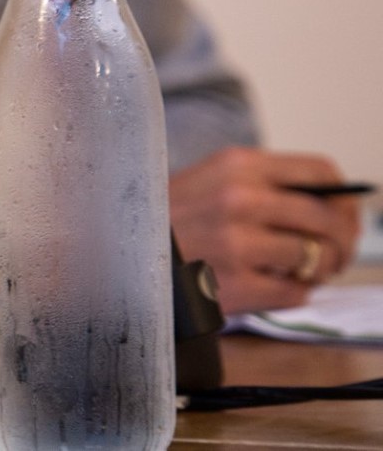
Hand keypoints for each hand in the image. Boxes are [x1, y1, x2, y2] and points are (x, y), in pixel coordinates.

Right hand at [169, 147, 362, 313]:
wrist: (116, 251)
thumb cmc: (168, 217)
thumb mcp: (210, 180)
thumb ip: (263, 184)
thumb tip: (332, 204)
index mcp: (237, 164)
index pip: (320, 172)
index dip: (342, 197)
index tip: (341, 214)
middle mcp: (240, 199)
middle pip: (328, 219)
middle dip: (341, 242)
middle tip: (331, 254)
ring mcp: (238, 243)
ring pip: (316, 258)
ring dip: (316, 271)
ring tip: (297, 271)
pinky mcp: (236, 285)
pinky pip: (295, 294)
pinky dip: (290, 294)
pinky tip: (267, 285)